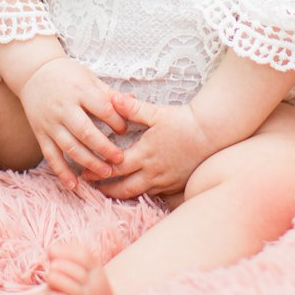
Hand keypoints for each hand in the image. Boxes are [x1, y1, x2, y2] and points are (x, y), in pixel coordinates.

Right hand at [18, 57, 126, 191]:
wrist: (34, 72)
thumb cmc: (67, 75)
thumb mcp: (89, 77)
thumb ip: (108, 93)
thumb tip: (132, 101)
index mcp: (79, 91)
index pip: (102, 108)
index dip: (116, 121)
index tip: (125, 130)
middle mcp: (64, 107)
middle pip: (86, 132)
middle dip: (105, 148)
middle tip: (120, 160)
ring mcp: (51, 122)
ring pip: (70, 147)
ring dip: (88, 162)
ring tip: (106, 173)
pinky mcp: (41, 133)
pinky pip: (51, 155)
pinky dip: (61, 171)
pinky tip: (74, 185)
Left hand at [85, 91, 213, 199]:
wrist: (210, 133)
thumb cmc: (183, 121)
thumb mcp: (156, 113)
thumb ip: (132, 108)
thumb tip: (113, 98)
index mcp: (145, 154)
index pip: (115, 168)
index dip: (98, 172)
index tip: (84, 173)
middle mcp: (153, 172)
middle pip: (124, 188)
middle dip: (106, 190)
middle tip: (92, 188)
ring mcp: (165, 181)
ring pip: (138, 194)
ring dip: (122, 194)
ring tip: (108, 192)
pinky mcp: (175, 186)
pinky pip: (154, 195)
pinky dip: (141, 194)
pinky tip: (134, 191)